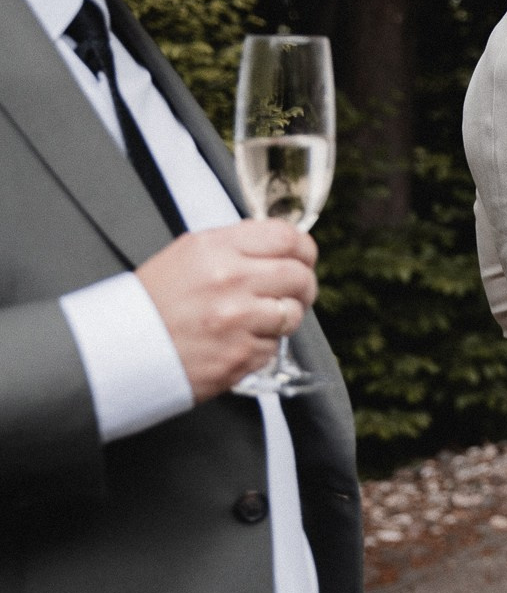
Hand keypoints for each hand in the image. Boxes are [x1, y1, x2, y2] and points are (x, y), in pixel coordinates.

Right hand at [135, 219, 317, 401]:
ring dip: (283, 318)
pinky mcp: (240, 355)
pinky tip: (234, 342)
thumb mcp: (188, 256)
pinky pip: (274, 346)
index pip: (286, 237)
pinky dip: (261, 346)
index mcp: (214, 248)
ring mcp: (236, 319)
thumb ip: (236, 247)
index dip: (303, 248)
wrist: (117, 351)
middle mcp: (229, 280)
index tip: (302, 258)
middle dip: (302, 285)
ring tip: (257, 320)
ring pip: (293, 313)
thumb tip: (282, 246)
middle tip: (291, 293)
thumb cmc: (153, 303)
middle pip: (299, 275)